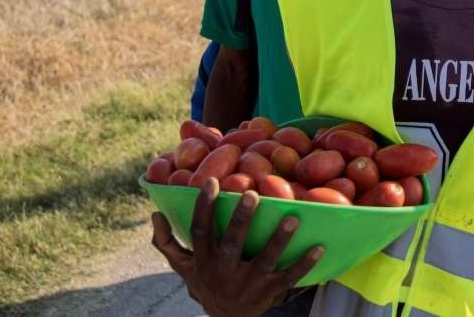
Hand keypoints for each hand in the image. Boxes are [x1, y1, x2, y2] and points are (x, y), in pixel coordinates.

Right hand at [151, 179, 322, 316]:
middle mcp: (224, 270)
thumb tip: (154, 212)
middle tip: (252, 193)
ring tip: (293, 217)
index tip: (211, 182)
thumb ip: (167, 241)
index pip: (200, 230)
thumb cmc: (205, 282)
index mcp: (203, 259)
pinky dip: (304, 264)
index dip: (204, 207)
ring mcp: (247, 282)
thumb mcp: (183, 267)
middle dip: (241, 219)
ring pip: (264, 260)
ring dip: (279, 239)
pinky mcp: (268, 292)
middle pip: (231, 243)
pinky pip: (288, 278)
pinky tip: (319, 247)